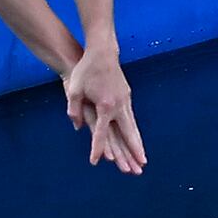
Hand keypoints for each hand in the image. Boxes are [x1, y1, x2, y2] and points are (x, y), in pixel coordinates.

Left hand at [61, 43, 145, 173]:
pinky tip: (136, 139)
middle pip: (128, 134)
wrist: (103, 50)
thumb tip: (78, 127)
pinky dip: (135, 132)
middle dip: (134, 151)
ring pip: (133, 127)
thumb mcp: (74, 90)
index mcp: (105, 106)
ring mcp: (125, 101)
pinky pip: (131, 119)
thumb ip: (74, 110)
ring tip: (143, 159)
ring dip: (138, 143)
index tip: (94, 162)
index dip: (97, 149)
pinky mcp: (126, 96)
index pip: (101, 133)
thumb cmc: (86, 69)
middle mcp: (118, 105)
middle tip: (141, 167)